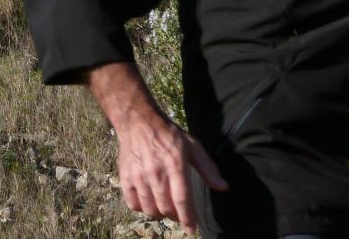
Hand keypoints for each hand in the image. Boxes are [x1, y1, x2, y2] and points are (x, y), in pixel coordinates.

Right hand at [89, 62, 226, 232]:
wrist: (138, 121)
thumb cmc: (168, 134)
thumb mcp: (192, 146)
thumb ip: (207, 168)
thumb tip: (223, 187)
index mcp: (175, 165)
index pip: (182, 200)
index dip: (188, 219)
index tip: (192, 230)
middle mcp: (156, 173)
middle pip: (166, 208)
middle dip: (175, 217)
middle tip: (179, 213)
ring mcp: (138, 175)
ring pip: (149, 209)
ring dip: (159, 214)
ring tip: (164, 207)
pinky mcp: (125, 176)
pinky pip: (132, 203)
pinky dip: (141, 208)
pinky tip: (147, 202)